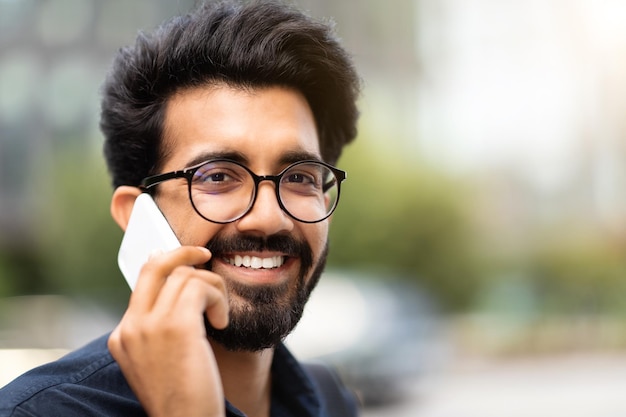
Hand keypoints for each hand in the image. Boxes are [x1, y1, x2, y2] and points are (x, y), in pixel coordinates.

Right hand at [108, 246, 228, 416]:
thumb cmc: (184, 397)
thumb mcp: (162, 360)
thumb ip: (161, 328)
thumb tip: (180, 290)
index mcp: (123, 336)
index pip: (142, 282)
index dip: (168, 265)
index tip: (188, 262)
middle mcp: (131, 328)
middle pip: (154, 266)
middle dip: (183, 252)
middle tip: (205, 255)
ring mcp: (149, 326)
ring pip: (185, 275)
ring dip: (213, 288)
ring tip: (219, 316)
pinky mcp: (175, 326)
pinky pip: (201, 287)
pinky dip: (218, 298)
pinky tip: (220, 323)